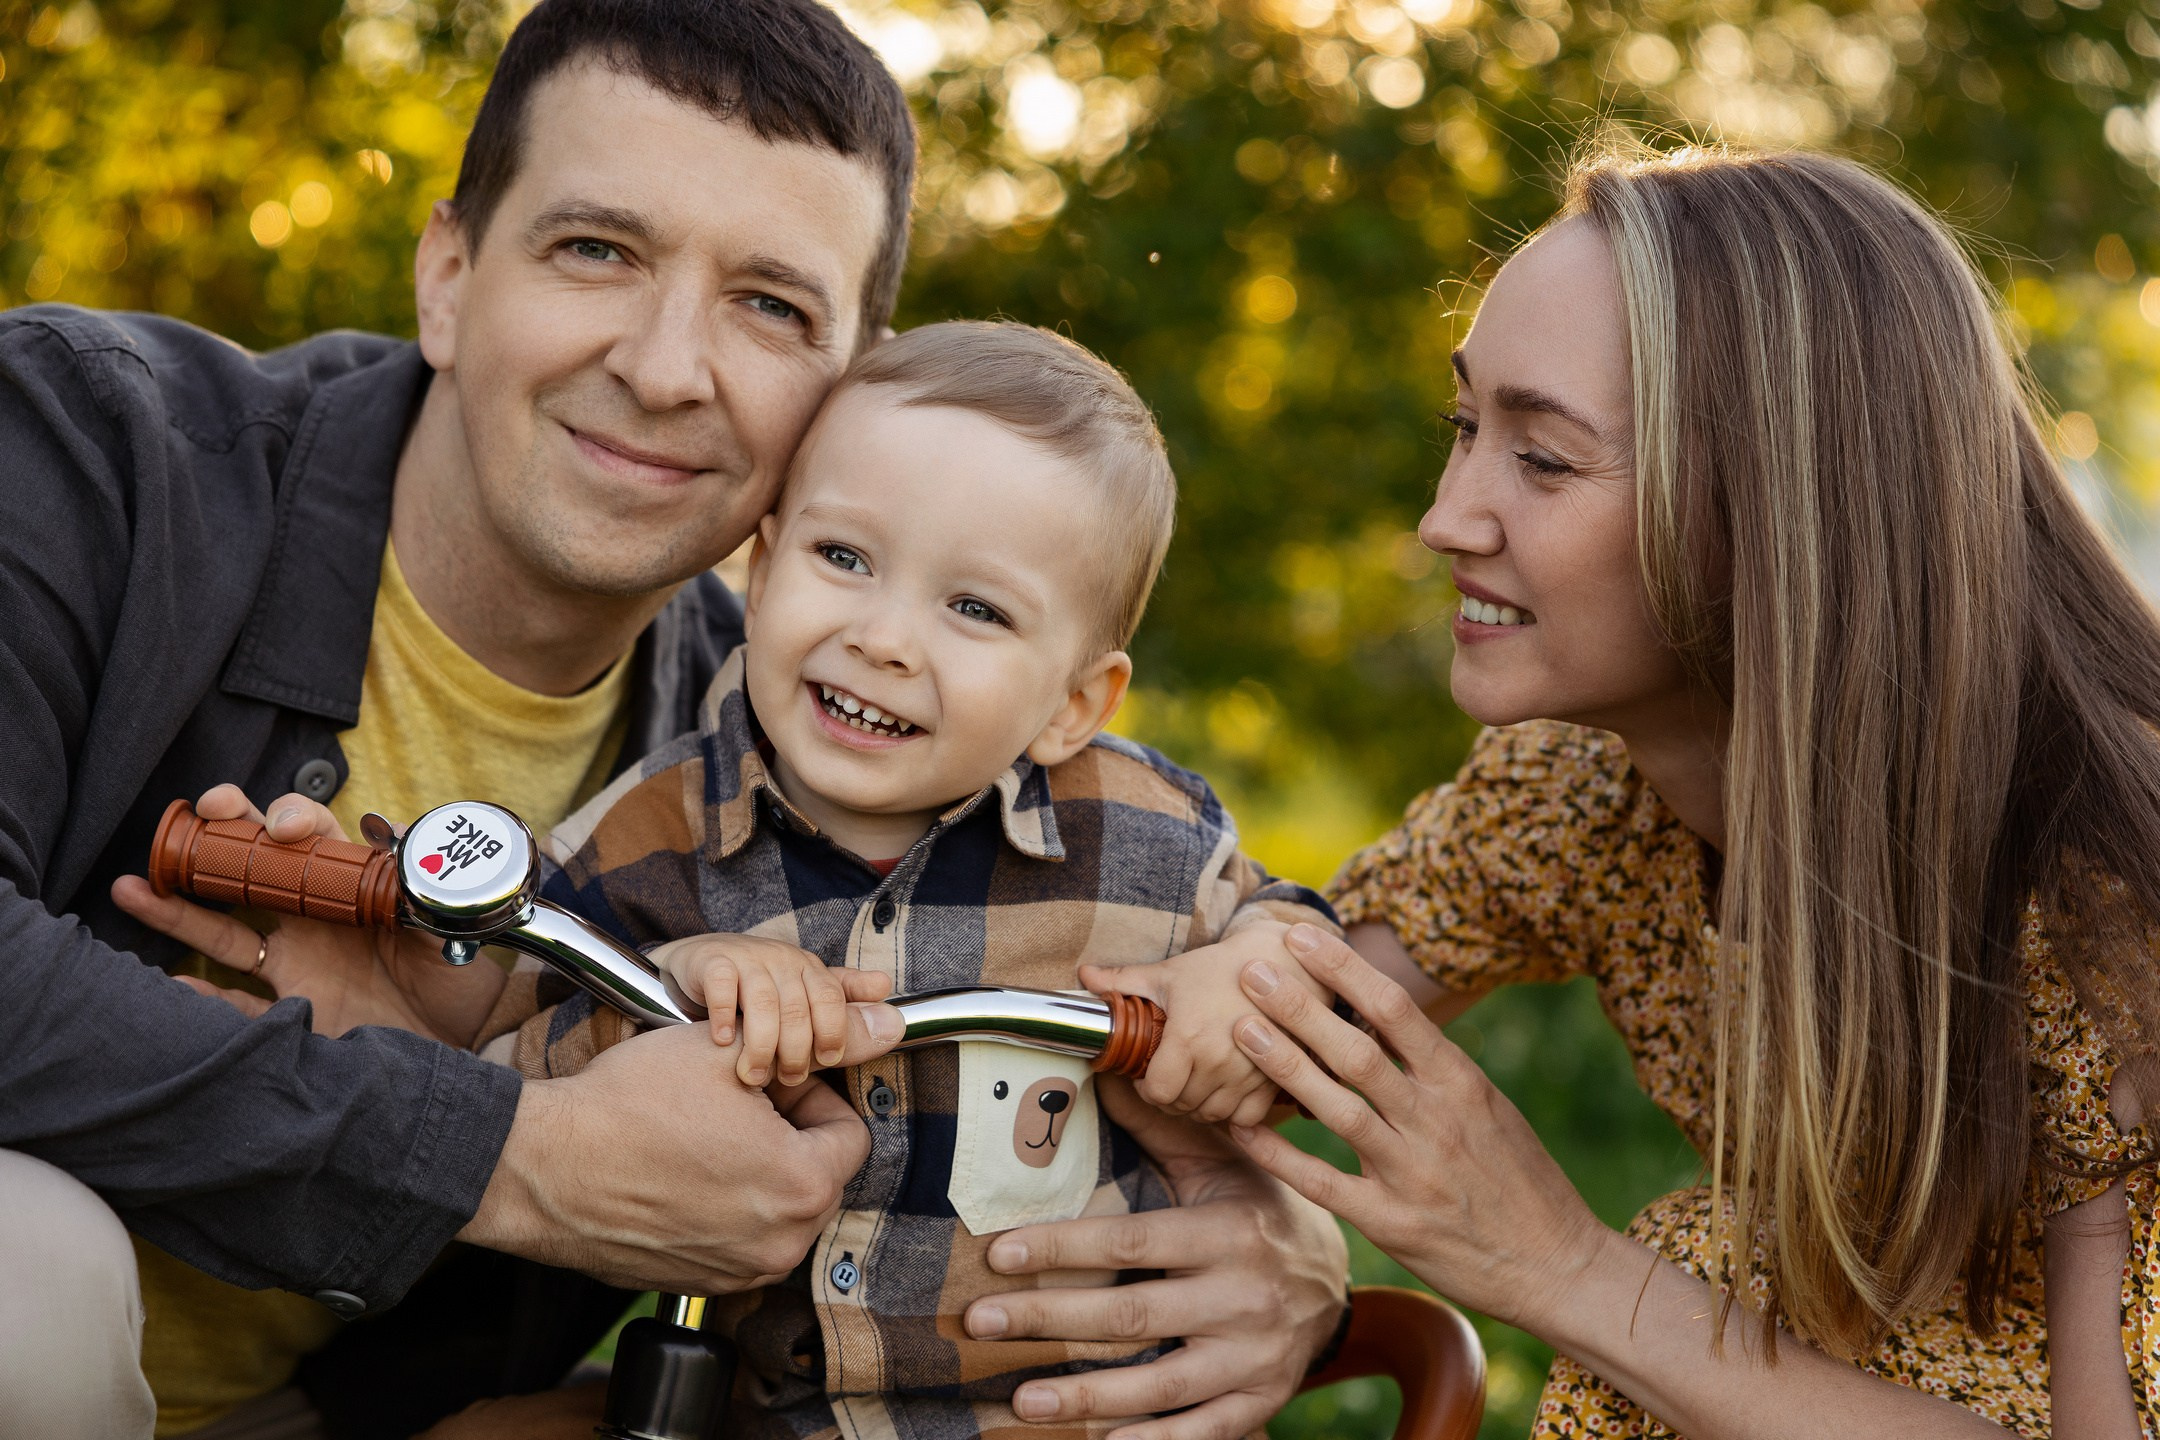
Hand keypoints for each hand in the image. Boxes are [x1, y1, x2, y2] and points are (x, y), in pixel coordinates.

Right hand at [111, 784, 504, 1045]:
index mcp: (351, 889)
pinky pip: (231, 1005)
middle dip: (222, 836)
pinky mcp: (290, 1015)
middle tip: (201, 813)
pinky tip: (164, 983)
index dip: (291, 820)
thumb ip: (423, 881)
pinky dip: (196, 996)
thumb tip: (392, 831)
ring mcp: (295, 965)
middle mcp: (313, 919)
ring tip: (130, 887)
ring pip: (222, 930)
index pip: (310, 839)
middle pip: (253, 868)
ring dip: (176, 909)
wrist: (469, 1042)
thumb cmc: (461, 976)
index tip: (284, 830)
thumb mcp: (451, 922)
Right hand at [462, 1007, 903, 1292]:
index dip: (812, 1095)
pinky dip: (720, 1207)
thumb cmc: (626, 1106)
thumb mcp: (727, 1051)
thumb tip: (880, 1027)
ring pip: (777, 1207)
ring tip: (700, 1135)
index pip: (851, 1133)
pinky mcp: (698, 1284)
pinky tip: (677, 1172)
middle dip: (787, 1135)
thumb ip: (811, 1044)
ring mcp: (737, 1273)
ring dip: (754, 1170)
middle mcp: (779, 1244)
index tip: (770, 1082)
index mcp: (802, 1187)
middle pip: (817, 1174)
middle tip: (732, 1103)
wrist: (542, 1167)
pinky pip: (736, 1238)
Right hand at [650, 933, 892, 1086]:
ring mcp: (748, 958)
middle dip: (796, 1051)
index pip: (833, 999)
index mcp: (810, 969)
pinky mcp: (712, 961)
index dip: (834, 1031)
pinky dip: (723, 1018)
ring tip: (754, 1076)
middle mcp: (783, 959)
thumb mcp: (805, 1001)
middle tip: (787, 1079)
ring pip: (764, 1003)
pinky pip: (723, 986)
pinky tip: (721, 1042)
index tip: (827, 1060)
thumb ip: (845, 1012)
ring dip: (760, 1045)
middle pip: (799, 1008)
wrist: (698, 963)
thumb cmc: (759, 990)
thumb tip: (896, 1020)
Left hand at [960, 1074, 1349, 1439]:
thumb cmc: (1254, 1206)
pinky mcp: (1259, 1402)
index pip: (1131, 1241)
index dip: (1063, 1248)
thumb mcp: (1218, 1161)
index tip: (998, 1253)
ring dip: (1086, 1398)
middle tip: (979, 1321)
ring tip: (1020, 1400)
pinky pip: (1202, 1432)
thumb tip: (1099, 1062)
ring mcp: (1253, 1358)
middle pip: (1132, 1315)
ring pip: (1161, 1384)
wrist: (1335, 1275)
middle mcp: (1244, 1297)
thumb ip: (1158, 1124)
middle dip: (1049, 1318)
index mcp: (1228, 1232)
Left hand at [1082, 923, 1324, 1126]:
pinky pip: (1245, 1118)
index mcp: (1187, 1037)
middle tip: (1169, 1076)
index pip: (1156, 1092)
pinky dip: (1232, 1112)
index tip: (1146, 1075)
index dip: (1145, 1088)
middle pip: (1182, 1106)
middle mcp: (1218, 1061)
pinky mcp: (1272, 1082)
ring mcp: (1248, 1074)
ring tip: (1194, 1083)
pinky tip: (1224, 1091)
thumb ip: (1122, 981)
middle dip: (1169, 1096)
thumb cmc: (1217, 969)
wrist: (1277, 965)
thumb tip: (1082, 976)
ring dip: (1197, 1105)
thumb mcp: (1168, 973)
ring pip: (1211, 1114)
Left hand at [1226, 923, 1604, 1330]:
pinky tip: (1241, 1126)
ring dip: (1285, 1066)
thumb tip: (1375, 1012)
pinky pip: (1322, 1182)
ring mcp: (1411, 1174)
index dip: (1343, 968)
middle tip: (1251, 970)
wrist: (1556, 1265)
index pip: (1395, 1009)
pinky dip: (1278, 1153)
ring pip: (1338, 1109)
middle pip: (1357, 1052)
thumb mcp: (1487, 1108)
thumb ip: (1433, 1066)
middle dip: (1300, 1006)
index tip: (1301, 935)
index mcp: (1461, 1084)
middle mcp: (1436, 1122)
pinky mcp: (1390, 1223)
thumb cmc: (1518, 1179)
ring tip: (1240, 1029)